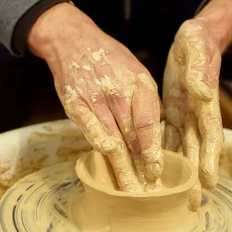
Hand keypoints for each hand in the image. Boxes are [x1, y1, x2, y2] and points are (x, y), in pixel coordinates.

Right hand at [27, 3, 162, 191]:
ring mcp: (95, 99)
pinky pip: (90, 131)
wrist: (73, 40)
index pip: (148, 124)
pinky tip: (108, 167)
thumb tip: (157, 135)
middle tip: (147, 192)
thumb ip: (147, 102)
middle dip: (140, 167)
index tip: (156, 172)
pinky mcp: (75, 105)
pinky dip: (101, 150)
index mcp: (139, 83)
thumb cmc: (110, 58)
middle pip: (132, 137)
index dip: (152, 151)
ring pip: (112, 140)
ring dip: (122, 168)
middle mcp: (118, 91)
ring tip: (130, 190)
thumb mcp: (137, 72)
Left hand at [163, 0, 231, 208]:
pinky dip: (161, 154)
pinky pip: (166, 136)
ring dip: (178, 173)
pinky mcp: (172, 112)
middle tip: (191, 204)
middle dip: (195, 178)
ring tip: (172, 198)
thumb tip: (202, 93)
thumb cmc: (199, 40)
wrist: (194, 36)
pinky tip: (153, 171)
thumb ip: (200, 72)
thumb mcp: (198, 48)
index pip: (211, 135)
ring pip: (182, 149)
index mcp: (206, 102)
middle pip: (198, 151)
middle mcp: (198, 115)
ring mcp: (185, 116)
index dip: (211, 160)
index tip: (210, 182)